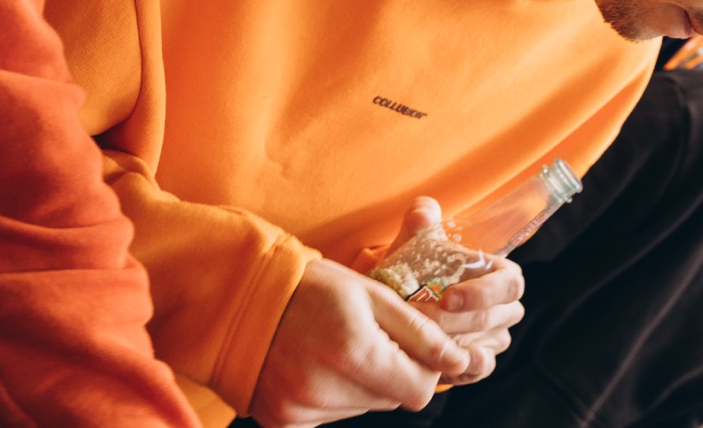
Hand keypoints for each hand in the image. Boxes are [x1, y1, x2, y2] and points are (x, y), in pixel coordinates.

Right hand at [249, 258, 469, 427]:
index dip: (422, 367)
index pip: (419, 389)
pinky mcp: (283, 422)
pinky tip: (315, 366)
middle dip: (391, 372)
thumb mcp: (374, 295)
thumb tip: (459, 361)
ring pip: (362, 408)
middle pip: (390, 400)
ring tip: (336, 348)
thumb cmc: (315, 288)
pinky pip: (330, 417)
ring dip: (361, 384)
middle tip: (367, 338)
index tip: (411, 347)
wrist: (242, 298)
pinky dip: (332, 396)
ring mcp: (300, 411)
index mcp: (354, 353)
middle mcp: (325, 390)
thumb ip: (420, 333)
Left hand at [388, 198, 525, 385]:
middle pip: (496, 316)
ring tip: (419, 337)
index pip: (510, 282)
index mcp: (498, 273)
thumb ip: (419, 221)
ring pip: (487, 343)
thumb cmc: (416, 269)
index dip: (483, 292)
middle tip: (420, 319)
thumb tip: (424, 212)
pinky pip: (481, 367)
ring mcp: (495, 336)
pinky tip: (435, 359)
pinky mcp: (480, 361)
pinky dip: (460, 365)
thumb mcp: (414, 243)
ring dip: (453, 341)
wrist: (402, 304)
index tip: (447, 297)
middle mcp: (504, 306)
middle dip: (457, 320)